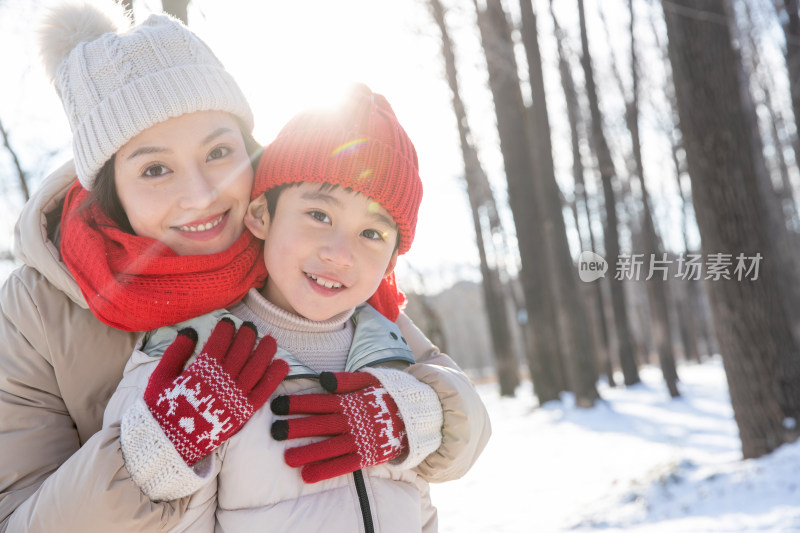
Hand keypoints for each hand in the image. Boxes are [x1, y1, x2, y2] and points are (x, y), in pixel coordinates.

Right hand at [144, 318, 287, 465]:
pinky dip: (275, 376)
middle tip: (250, 328)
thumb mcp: (160, 378)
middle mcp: (221, 381)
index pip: (220, 342)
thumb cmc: (161, 411)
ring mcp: (235, 396)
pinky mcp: (244, 412)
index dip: (226, 329)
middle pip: (241, 350)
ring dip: (266, 350)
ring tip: (270, 340)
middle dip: (247, 335)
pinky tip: (281, 364)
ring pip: (257, 367)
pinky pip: (264, 391)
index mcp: (200, 370)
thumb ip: (175, 352)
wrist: (168, 445)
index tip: (228, 323)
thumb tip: (190, 331)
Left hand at [270, 371, 407, 482]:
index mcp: (351, 401)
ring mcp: (361, 438)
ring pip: (330, 445)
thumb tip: (323, 379)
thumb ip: (346, 380)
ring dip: (308, 452)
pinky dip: (327, 469)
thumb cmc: (387, 394)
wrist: (417, 414)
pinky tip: (308, 475)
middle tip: (274, 431)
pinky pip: (345, 464)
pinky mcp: (368, 455)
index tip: (276, 405)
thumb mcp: (370, 380)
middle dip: (296, 427)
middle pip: (321, 423)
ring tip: (286, 458)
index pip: (320, 401)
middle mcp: (353, 420)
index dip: (298, 403)